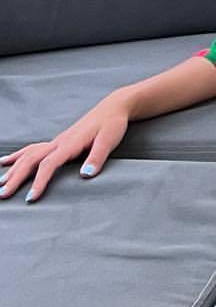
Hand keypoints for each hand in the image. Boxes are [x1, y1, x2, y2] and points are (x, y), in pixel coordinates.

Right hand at [0, 96, 131, 203]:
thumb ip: (97, 157)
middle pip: (31, 160)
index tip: (30, 198)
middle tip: (3, 195)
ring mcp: (56, 141)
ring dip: (13, 169)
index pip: (49, 164)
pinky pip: (32, 149)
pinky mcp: (58, 141)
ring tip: (0, 183)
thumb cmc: (113, 124)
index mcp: (70, 143)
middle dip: (16, 178)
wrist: (113, 108)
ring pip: (28, 154)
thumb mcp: (110, 140)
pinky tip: (5, 161)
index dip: (39, 182)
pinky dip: (18, 156)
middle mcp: (59, 142)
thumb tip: (85, 175)